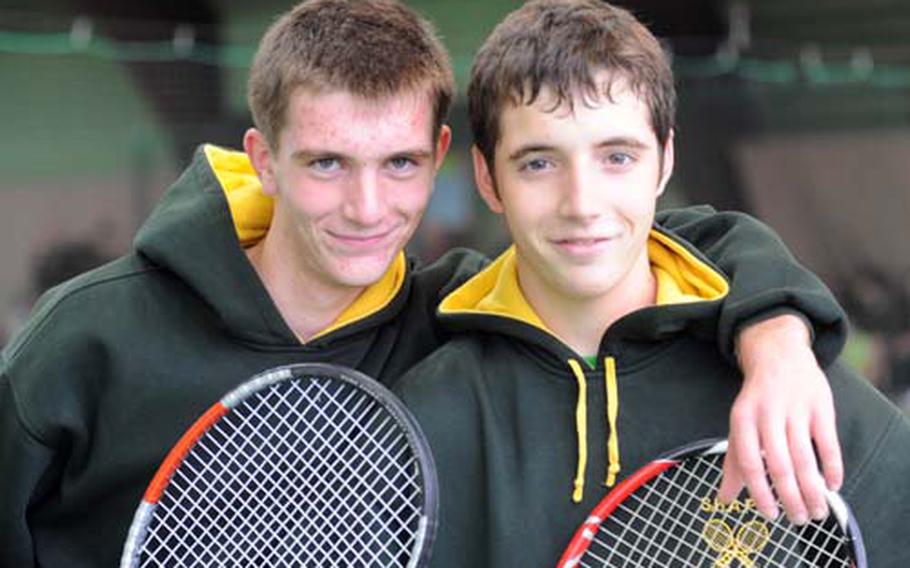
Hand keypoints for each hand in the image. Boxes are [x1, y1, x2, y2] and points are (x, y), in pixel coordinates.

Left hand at [719, 314, 842, 524]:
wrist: (778, 353)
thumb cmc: (757, 398)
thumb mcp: (740, 424)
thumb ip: (734, 462)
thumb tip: (723, 499)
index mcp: (743, 419)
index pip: (750, 463)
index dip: (760, 493)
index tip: (770, 516)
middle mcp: (768, 414)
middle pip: (780, 465)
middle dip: (790, 498)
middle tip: (799, 520)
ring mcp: (795, 409)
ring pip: (805, 458)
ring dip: (812, 489)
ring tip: (817, 510)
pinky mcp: (821, 405)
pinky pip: (828, 442)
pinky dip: (832, 467)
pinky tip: (833, 485)